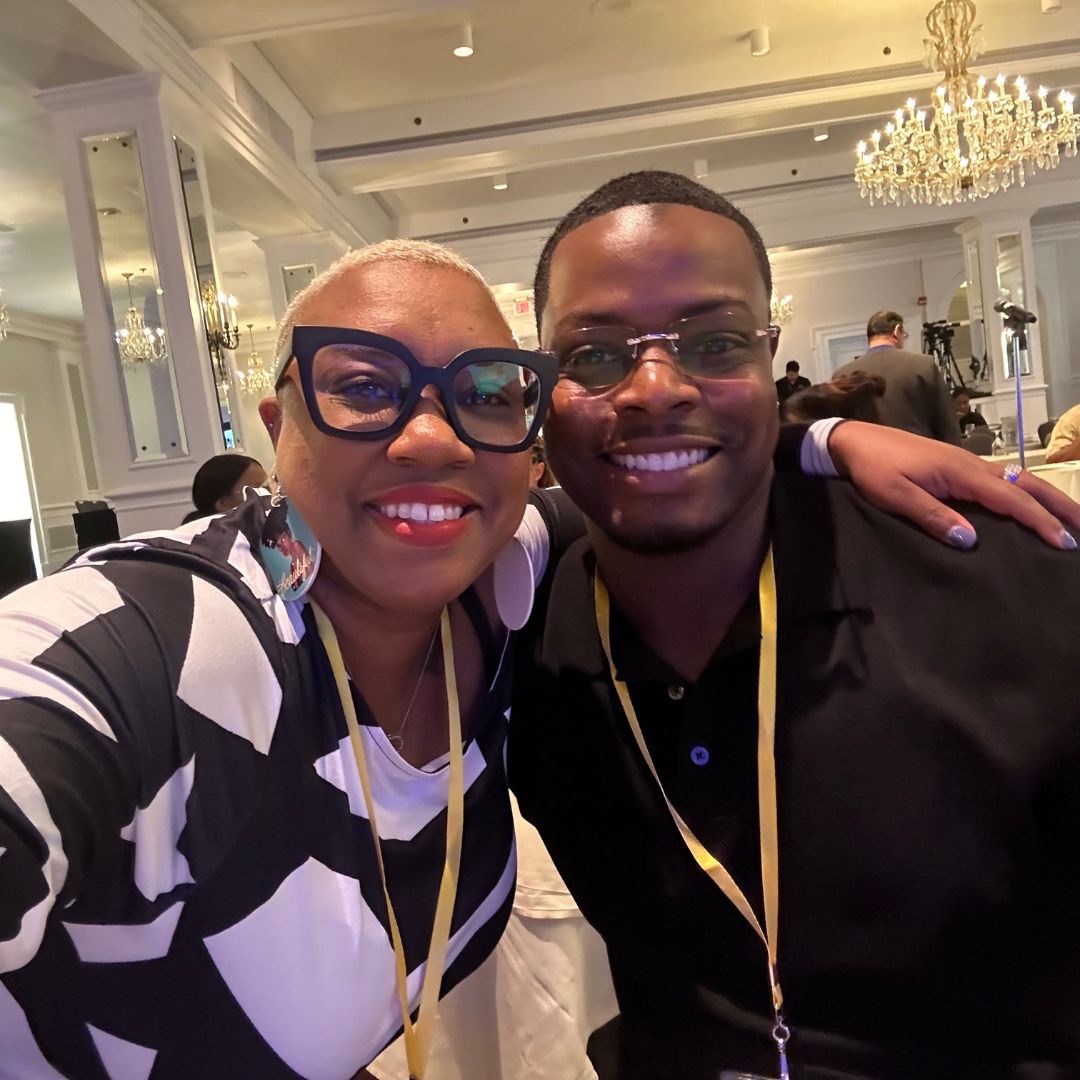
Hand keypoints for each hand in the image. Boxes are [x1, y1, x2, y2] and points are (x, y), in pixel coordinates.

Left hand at [828, 421, 1079, 550]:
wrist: (855, 441)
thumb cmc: (874, 469)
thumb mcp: (897, 496)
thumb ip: (933, 516)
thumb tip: (971, 540)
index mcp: (962, 472)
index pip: (1012, 499)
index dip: (1039, 522)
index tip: (1063, 543)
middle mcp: (972, 465)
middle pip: (1026, 485)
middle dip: (1058, 507)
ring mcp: (967, 464)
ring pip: (1018, 480)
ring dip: (1045, 499)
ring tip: (1067, 520)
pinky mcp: (958, 467)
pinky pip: (1002, 480)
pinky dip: (1025, 493)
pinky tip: (1028, 506)